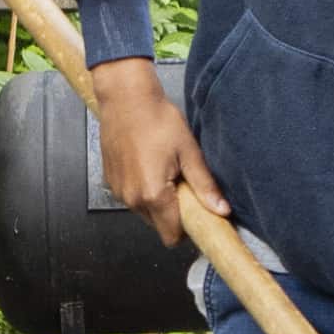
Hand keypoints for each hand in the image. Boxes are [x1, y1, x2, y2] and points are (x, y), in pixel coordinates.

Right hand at [88, 58, 224, 247]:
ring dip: (158, 201)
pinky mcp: (111, 182)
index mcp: (153, 194)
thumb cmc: (156, 118)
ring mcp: (119, 191)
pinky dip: (143, 190)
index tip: (197, 215)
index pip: (171, 235)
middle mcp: (132, 198)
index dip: (187, 228)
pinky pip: (132, 197)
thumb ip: (204, 186)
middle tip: (182, 183)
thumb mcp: (188, 151)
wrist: (125, 98)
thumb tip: (222, 210)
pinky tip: (150, 165)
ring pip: (145, 212)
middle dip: (173, 213)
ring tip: (165, 171)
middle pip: (158, 225)